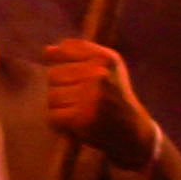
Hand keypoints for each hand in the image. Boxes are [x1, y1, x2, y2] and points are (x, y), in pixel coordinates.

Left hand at [32, 36, 141, 158]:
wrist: (133, 131)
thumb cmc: (113, 96)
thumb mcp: (105, 68)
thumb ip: (78, 55)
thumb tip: (47, 51)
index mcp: (106, 58)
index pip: (65, 49)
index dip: (66, 63)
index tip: (81, 76)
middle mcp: (100, 75)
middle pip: (54, 74)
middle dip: (63, 87)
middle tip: (84, 98)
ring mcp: (92, 97)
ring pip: (52, 96)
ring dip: (62, 106)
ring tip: (82, 110)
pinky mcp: (83, 118)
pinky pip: (54, 116)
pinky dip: (61, 122)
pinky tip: (77, 122)